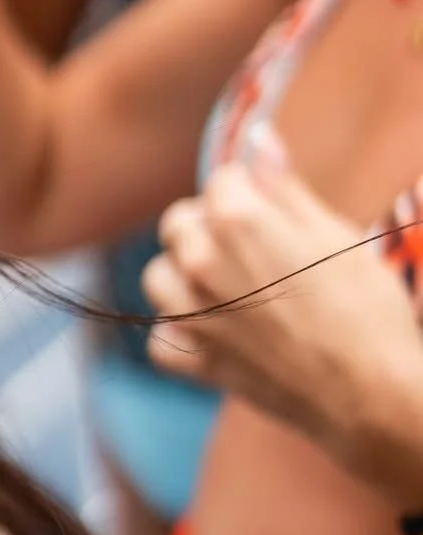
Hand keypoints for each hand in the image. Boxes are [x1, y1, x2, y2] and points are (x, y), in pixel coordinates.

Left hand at [142, 138, 422, 484]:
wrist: (374, 395)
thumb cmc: (367, 310)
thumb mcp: (334, 236)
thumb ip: (285, 188)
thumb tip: (259, 139)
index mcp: (237, 220)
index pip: (222, 180)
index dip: (250, 192)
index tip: (274, 213)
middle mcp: (201, 262)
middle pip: (179, 224)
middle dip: (209, 228)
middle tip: (257, 251)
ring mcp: (190, 315)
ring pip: (159, 277)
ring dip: (187, 278)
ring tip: (236, 290)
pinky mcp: (192, 361)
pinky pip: (161, 336)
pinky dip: (182, 334)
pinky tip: (218, 332)